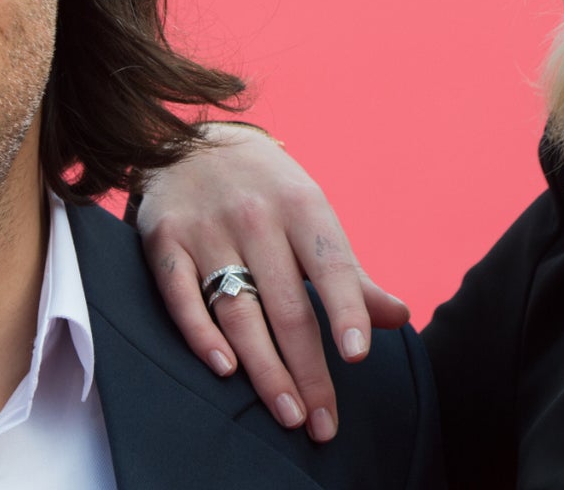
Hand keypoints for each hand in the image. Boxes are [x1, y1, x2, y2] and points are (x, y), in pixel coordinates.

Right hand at [136, 122, 409, 441]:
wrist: (189, 140)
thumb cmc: (266, 190)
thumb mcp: (312, 215)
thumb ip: (351, 274)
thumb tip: (400, 318)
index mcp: (302, 207)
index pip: (332, 267)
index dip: (346, 311)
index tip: (357, 357)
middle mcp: (255, 217)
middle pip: (286, 306)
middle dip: (308, 370)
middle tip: (321, 422)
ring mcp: (206, 229)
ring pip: (239, 310)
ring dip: (264, 369)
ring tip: (289, 413)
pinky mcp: (163, 240)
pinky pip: (181, 295)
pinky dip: (201, 334)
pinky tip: (225, 371)